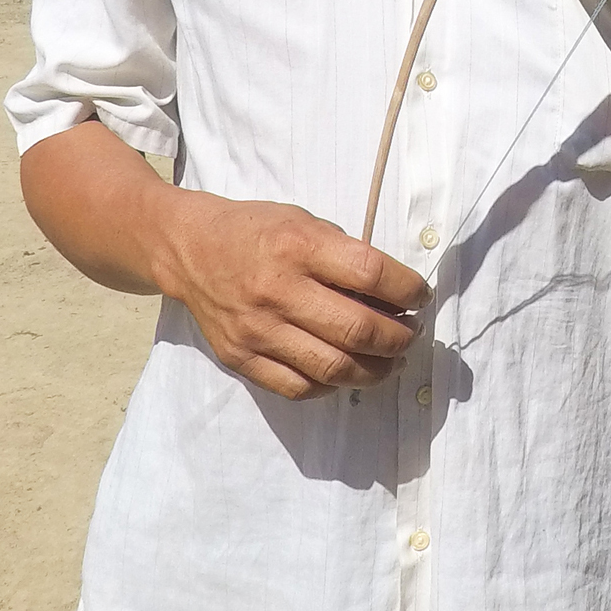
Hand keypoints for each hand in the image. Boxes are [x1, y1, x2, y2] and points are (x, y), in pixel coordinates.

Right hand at [155, 194, 428, 399]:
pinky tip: (346, 372)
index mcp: (297, 246)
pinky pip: (299, 388)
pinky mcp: (241, 358)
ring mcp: (257, 330)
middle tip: (412, 333)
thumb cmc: (257, 231)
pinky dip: (332, 385)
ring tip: (391, 360)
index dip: (408, 289)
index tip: (421, 296)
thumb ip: (344, 255)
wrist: (189, 249)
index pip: (371, 274)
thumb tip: (393, 296)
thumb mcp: (304, 221)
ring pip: (334, 368)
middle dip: (400, 337)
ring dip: (376, 370)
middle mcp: (277, 290)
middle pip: (358, 330)